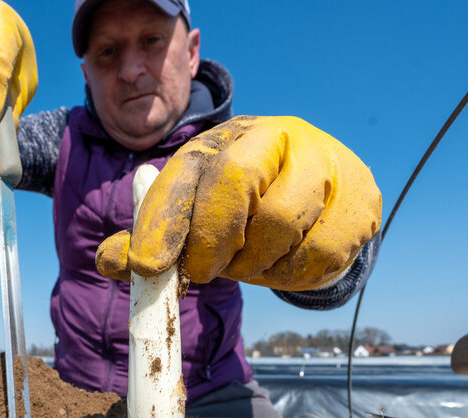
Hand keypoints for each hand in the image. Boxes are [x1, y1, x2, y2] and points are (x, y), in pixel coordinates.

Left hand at [96, 116, 381, 290]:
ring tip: (247, 265)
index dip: (163, 219)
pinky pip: (320, 251)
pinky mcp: (358, 198)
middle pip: (235, 181)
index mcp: (223, 139)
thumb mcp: (196, 212)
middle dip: (211, 239)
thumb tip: (110, 261)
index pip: (186, 171)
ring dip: (254, 263)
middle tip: (202, 272)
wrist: (323, 191)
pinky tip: (283, 266)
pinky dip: (293, 275)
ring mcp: (321, 162)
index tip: (146, 265)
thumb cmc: (245, 205)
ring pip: (280, 221)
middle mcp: (273, 137)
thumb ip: (155, 237)